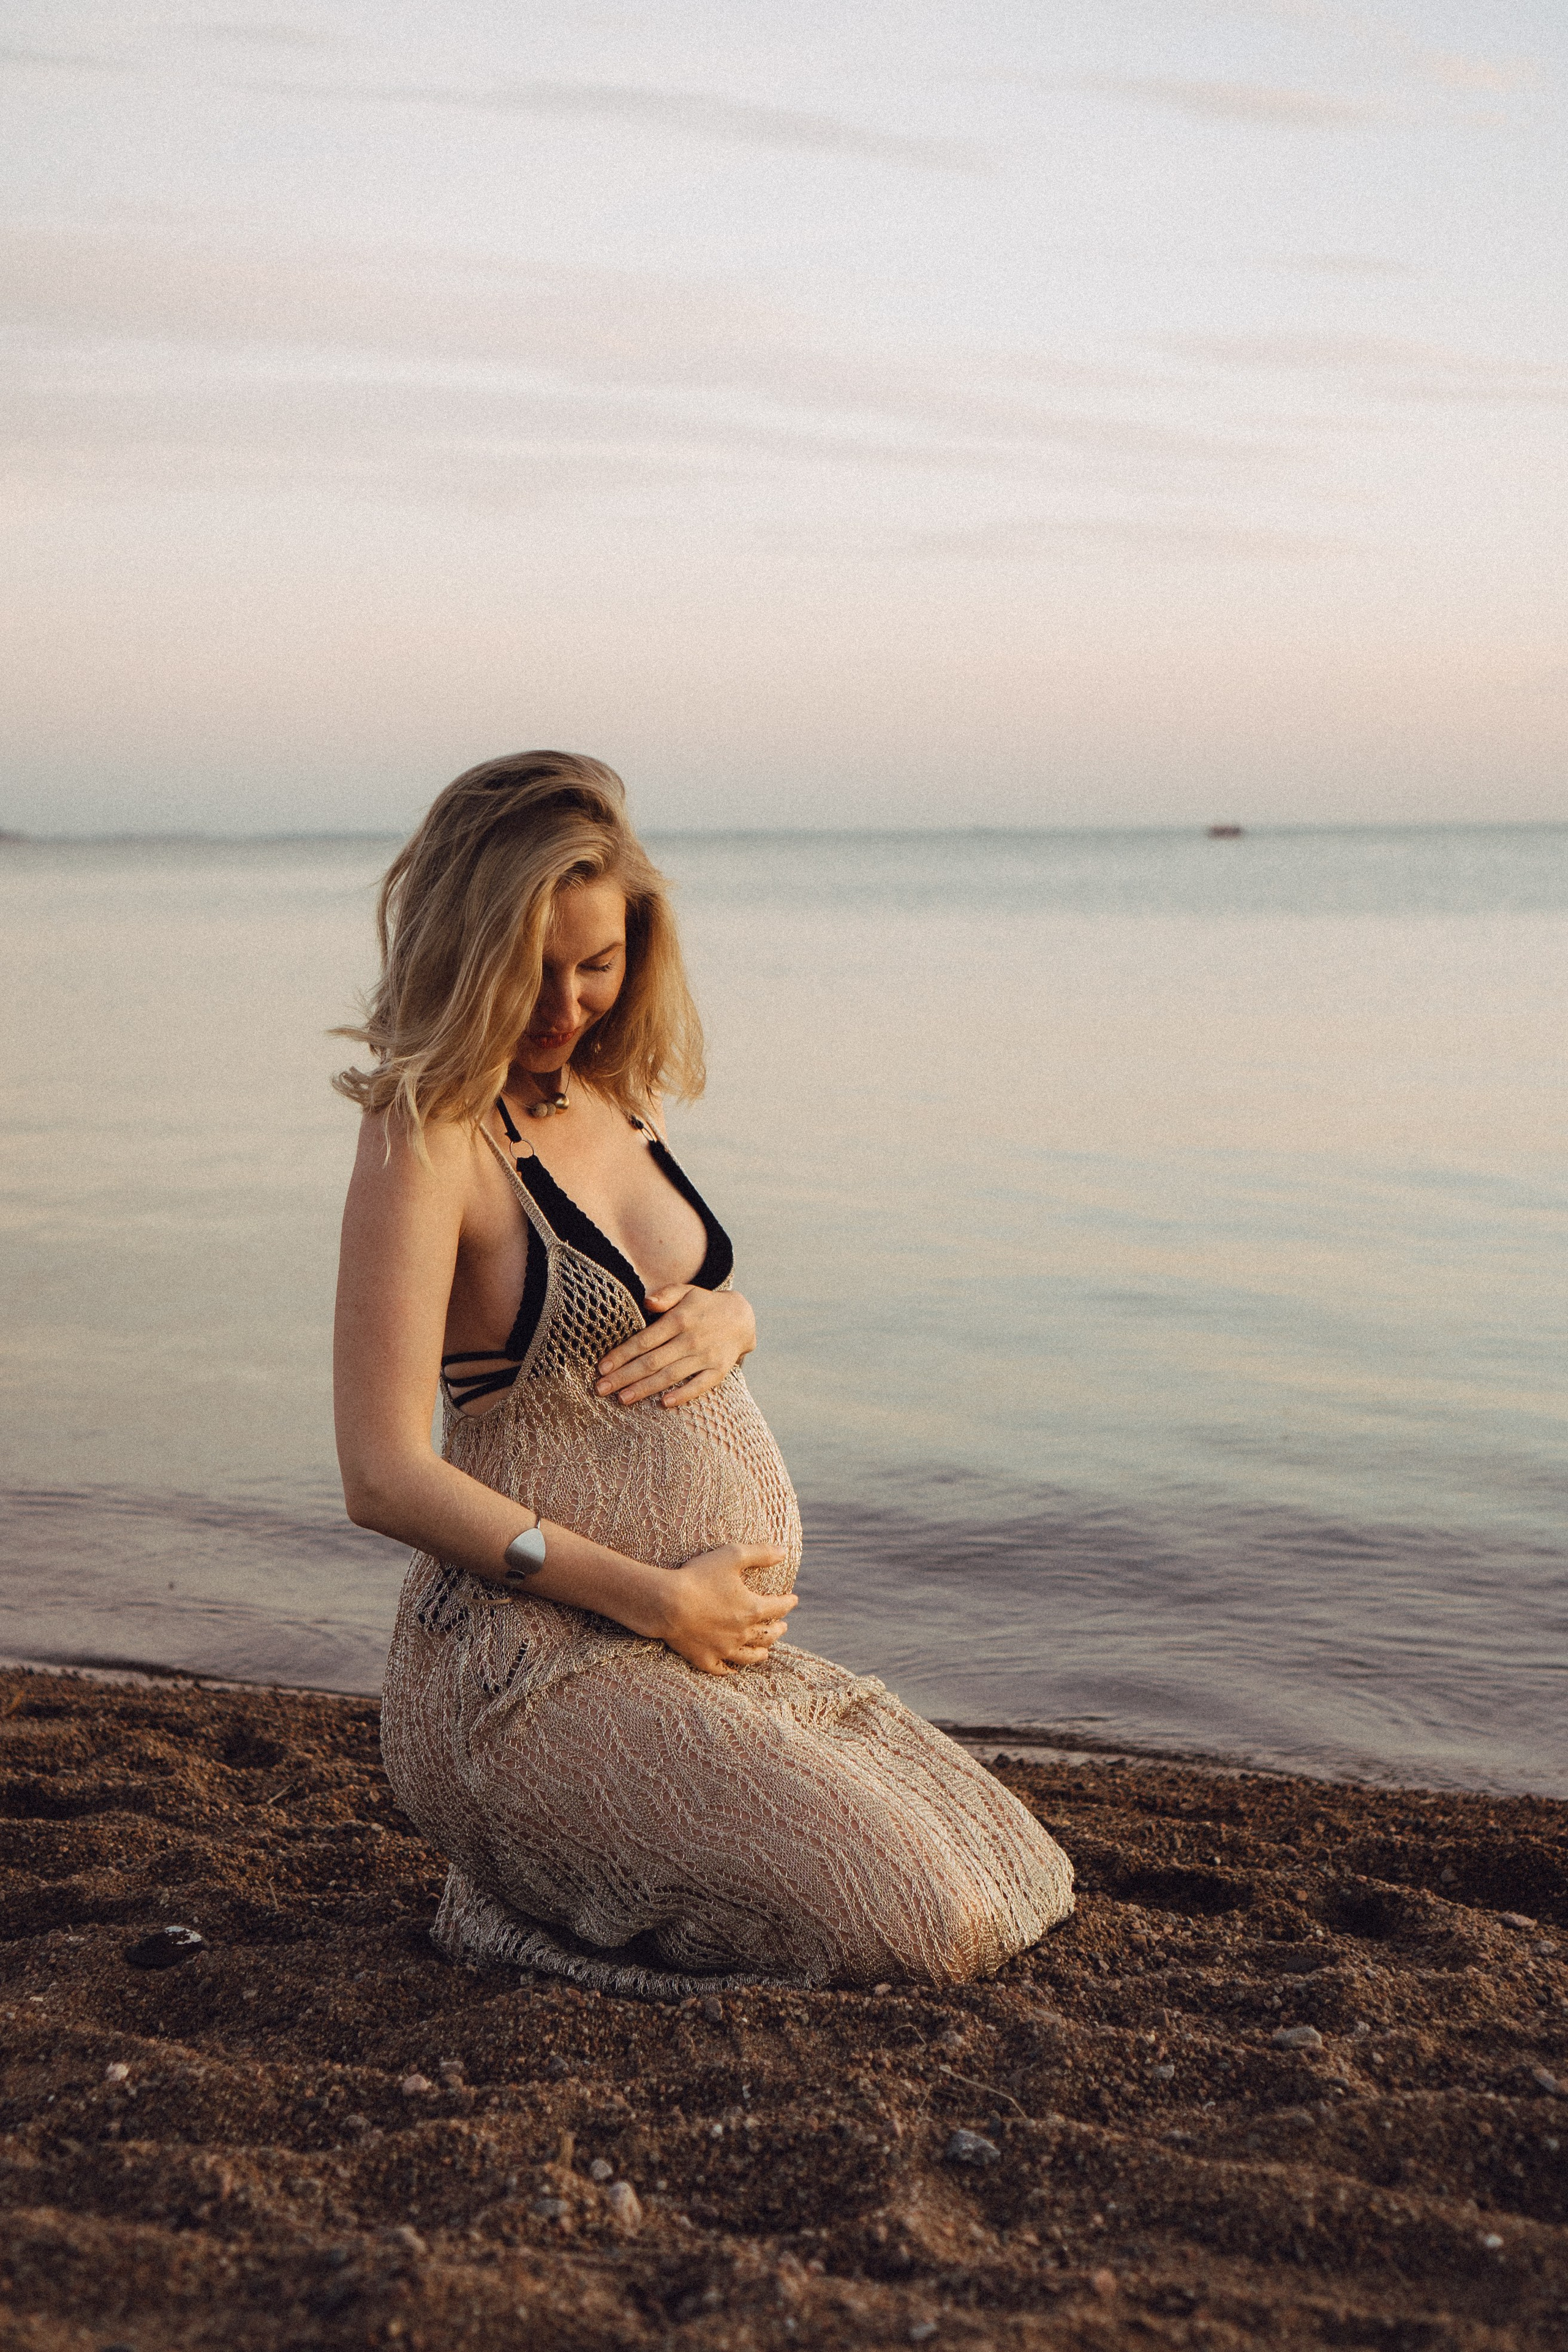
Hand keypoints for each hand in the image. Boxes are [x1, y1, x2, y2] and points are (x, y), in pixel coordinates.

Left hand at [595, 1285, 756, 1407]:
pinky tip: (664, 1404)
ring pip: (670, 1376)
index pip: (644, 1341)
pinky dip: (683, 1395)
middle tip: (601, 1389)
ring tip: (622, 1399)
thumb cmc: (703, 1305)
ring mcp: (706, 1356)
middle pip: (651, 1361)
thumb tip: (646, 1301)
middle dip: (624, 1376)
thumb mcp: (686, 1291)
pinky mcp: (719, 1370)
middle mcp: (691, 1339)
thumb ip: (665, 1295)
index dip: (621, 1355)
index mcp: (679, 1319)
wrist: (742, 1317)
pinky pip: (700, 1386)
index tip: (601, 1367)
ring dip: (645, 1388)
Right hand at [645, 1542, 794, 1674]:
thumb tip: (785, 1551)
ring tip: (765, 1652)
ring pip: (749, 1656)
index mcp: (752, 1608)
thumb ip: (761, 1553)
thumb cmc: (698, 1577)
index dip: (788, 1602)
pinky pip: (722, 1669)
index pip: (779, 1607)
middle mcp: (742, 1633)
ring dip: (760, 1653)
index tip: (793, 1600)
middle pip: (767, 1634)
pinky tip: (733, 1670)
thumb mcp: (732, 1556)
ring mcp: (724, 1649)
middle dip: (778, 1629)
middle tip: (783, 1626)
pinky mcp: (705, 1659)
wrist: (666, 1603)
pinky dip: (730, 1670)